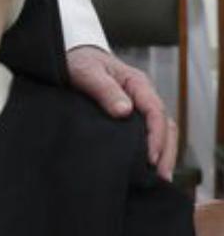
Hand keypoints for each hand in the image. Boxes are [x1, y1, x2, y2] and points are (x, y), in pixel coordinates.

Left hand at [66, 46, 174, 177]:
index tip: (151, 158)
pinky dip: (151, 151)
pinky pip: (147, 134)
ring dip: (162, 154)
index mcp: (137, 83)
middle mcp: (142, 96)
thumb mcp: (87, 72)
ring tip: (158, 178)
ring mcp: (137, 107)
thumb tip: (125, 111)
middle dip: (166, 151)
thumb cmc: (78, 62)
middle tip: (161, 177)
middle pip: (165, 125)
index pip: (156, 111)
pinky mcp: (129, 117)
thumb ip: (105, 90)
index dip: (156, 136)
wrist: (69, 57)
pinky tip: (145, 169)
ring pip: (160, 132)